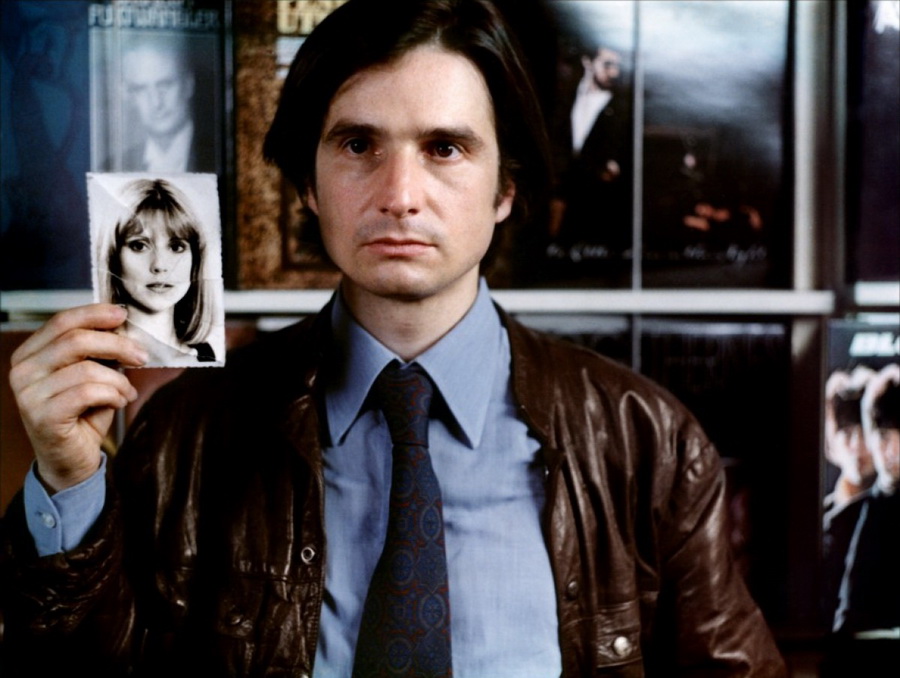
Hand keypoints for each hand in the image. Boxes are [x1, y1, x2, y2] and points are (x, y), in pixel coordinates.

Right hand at [9, 304, 147, 492]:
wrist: (71, 459)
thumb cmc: (83, 414)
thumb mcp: (91, 374)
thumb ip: (97, 350)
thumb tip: (120, 323)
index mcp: (30, 354)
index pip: (62, 322)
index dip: (94, 314)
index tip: (123, 315)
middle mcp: (22, 371)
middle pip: (76, 340)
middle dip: (117, 345)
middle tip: (142, 356)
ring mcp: (28, 394)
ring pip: (87, 368)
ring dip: (118, 380)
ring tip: (126, 392)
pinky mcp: (42, 415)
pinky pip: (88, 392)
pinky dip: (113, 395)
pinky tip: (118, 402)